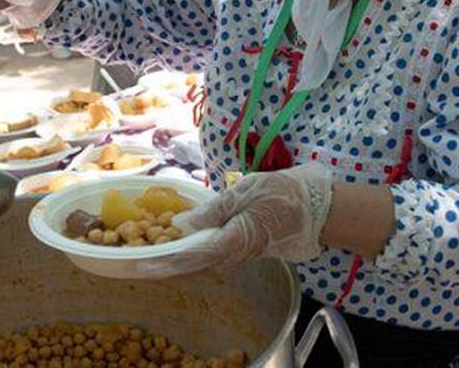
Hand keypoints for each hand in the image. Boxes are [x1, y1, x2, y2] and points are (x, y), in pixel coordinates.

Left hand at [138, 164, 335, 278]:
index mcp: (234, 241)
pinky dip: (195, 252)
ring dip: (180, 258)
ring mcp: (241, 254)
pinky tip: (183, 243)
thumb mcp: (246, 193)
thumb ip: (214, 209)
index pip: (194, 256)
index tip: (144, 264)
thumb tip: (182, 223)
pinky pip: (215, 254)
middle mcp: (235, 254)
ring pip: (204, 261)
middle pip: (195, 265)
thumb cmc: (283, 195)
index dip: (167, 260)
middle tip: (141, 262)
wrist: (318, 207)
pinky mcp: (245, 248)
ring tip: (155, 252)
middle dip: (168, 264)